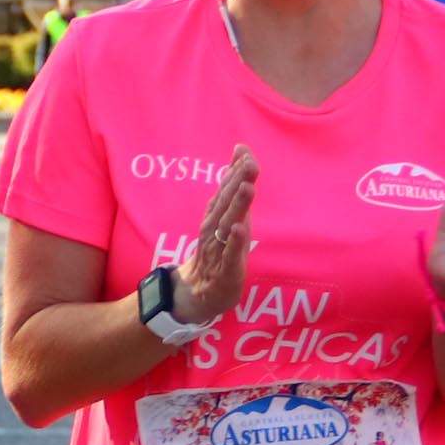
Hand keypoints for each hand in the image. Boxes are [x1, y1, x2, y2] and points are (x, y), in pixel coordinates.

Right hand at [176, 150, 255, 326]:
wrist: (196, 293)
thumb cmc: (217, 252)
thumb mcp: (227, 219)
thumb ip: (232, 190)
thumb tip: (237, 158)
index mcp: (216, 216)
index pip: (225, 190)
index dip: (235, 170)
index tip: (243, 150)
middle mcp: (214, 229)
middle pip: (226, 203)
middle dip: (237, 182)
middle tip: (249, 162)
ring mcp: (218, 249)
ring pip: (227, 225)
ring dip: (237, 206)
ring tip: (247, 187)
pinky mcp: (225, 270)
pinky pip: (229, 254)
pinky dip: (234, 241)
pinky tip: (239, 228)